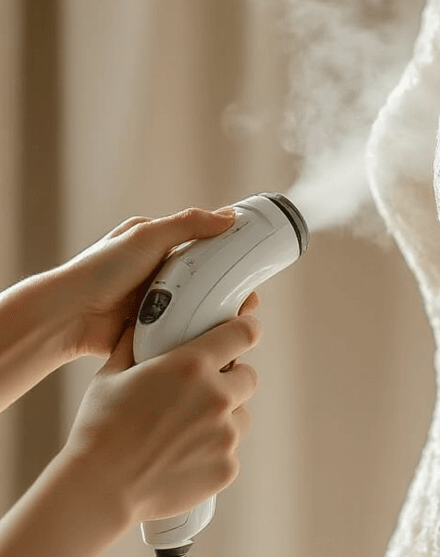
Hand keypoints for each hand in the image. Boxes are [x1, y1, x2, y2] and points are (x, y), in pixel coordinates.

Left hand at [53, 206, 258, 358]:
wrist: (70, 315)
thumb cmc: (101, 270)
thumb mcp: (147, 235)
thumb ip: (188, 224)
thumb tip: (229, 217)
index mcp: (155, 246)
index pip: (201, 247)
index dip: (227, 254)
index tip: (252, 264)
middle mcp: (157, 274)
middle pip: (205, 280)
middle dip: (229, 291)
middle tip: (249, 301)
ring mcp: (156, 304)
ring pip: (197, 308)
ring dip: (217, 315)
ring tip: (237, 322)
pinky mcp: (153, 330)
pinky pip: (183, 332)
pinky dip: (198, 335)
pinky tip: (216, 340)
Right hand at [62, 312, 262, 524]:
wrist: (102, 488)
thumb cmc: (100, 429)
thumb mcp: (111, 376)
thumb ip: (133, 346)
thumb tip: (139, 325)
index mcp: (192, 365)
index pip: (243, 334)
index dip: (246, 329)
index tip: (244, 331)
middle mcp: (216, 397)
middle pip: (248, 377)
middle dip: (231, 379)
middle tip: (205, 389)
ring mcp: (225, 435)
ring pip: (241, 416)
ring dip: (225, 417)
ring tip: (189, 428)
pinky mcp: (226, 468)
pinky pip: (230, 451)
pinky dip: (214, 451)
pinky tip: (183, 456)